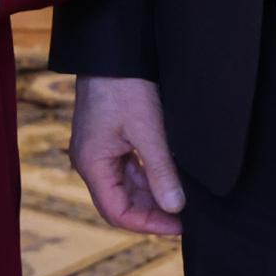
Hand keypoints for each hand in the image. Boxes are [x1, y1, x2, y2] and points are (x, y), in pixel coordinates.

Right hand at [69, 76, 184, 236]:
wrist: (112, 49)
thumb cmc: (124, 85)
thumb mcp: (148, 129)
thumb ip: (161, 171)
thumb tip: (175, 208)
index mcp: (93, 164)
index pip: (117, 212)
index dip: (148, 224)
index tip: (179, 226)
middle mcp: (90, 161)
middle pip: (120, 202)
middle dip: (152, 211)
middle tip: (185, 216)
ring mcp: (98, 150)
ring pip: (125, 186)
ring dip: (151, 194)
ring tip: (182, 198)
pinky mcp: (107, 138)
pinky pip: (126, 168)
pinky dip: (147, 176)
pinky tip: (169, 176)